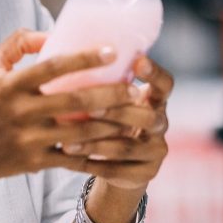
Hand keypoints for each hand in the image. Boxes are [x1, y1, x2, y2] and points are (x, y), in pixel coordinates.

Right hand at [0, 29, 141, 190]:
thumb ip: (17, 44)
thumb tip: (52, 33)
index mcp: (10, 85)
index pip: (52, 67)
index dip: (84, 58)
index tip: (112, 51)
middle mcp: (20, 112)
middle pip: (75, 102)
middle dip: (111, 95)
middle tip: (137, 89)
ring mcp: (30, 140)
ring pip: (81, 134)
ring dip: (113, 125)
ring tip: (137, 115)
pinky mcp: (37, 163)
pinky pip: (75, 160)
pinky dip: (99, 155)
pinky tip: (120, 146)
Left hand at [61, 54, 172, 192]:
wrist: (119, 166)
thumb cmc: (107, 121)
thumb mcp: (109, 100)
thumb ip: (99, 83)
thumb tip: (57, 48)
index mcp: (155, 100)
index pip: (165, 84)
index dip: (155, 73)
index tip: (138, 60)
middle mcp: (160, 124)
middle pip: (146, 117)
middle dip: (117, 111)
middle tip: (90, 108)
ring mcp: (156, 151)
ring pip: (128, 147)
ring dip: (96, 144)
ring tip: (67, 142)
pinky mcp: (146, 174)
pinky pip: (117, 171)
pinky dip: (91, 164)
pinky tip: (69, 160)